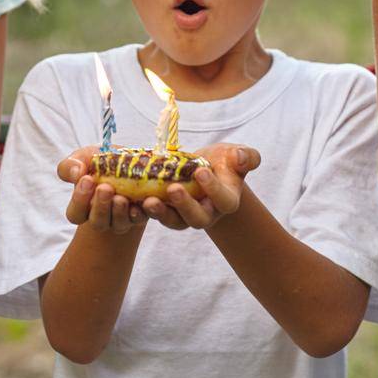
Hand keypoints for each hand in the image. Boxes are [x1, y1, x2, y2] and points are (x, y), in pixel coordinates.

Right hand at [59, 148, 143, 235]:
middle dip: (101, 207)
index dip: (80, 200)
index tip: (87, 179)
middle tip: (105, 188)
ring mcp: (122, 218)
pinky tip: (147, 202)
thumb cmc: (101, 163)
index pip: (76, 214)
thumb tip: (76, 172)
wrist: (130, 163)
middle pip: (98, 222)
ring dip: (120, 211)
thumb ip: (70, 166)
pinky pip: (142, 219)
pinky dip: (146, 212)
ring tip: (121, 197)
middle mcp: (102, 217)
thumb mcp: (83, 158)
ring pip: (119, 224)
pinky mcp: (141, 215)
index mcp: (84, 206)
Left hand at [141, 144, 259, 230]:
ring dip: (160, 213)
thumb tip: (241, 158)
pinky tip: (132, 200)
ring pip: (174, 221)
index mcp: (227, 201)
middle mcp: (207, 213)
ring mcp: (185, 216)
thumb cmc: (224, 162)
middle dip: (184, 206)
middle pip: (197, 218)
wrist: (206, 169)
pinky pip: (156, 215)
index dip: (213, 189)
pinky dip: (144, 210)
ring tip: (148, 201)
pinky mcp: (167, 212)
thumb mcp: (237, 155)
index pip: (223, 200)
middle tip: (173, 189)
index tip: (201, 172)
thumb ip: (246, 157)